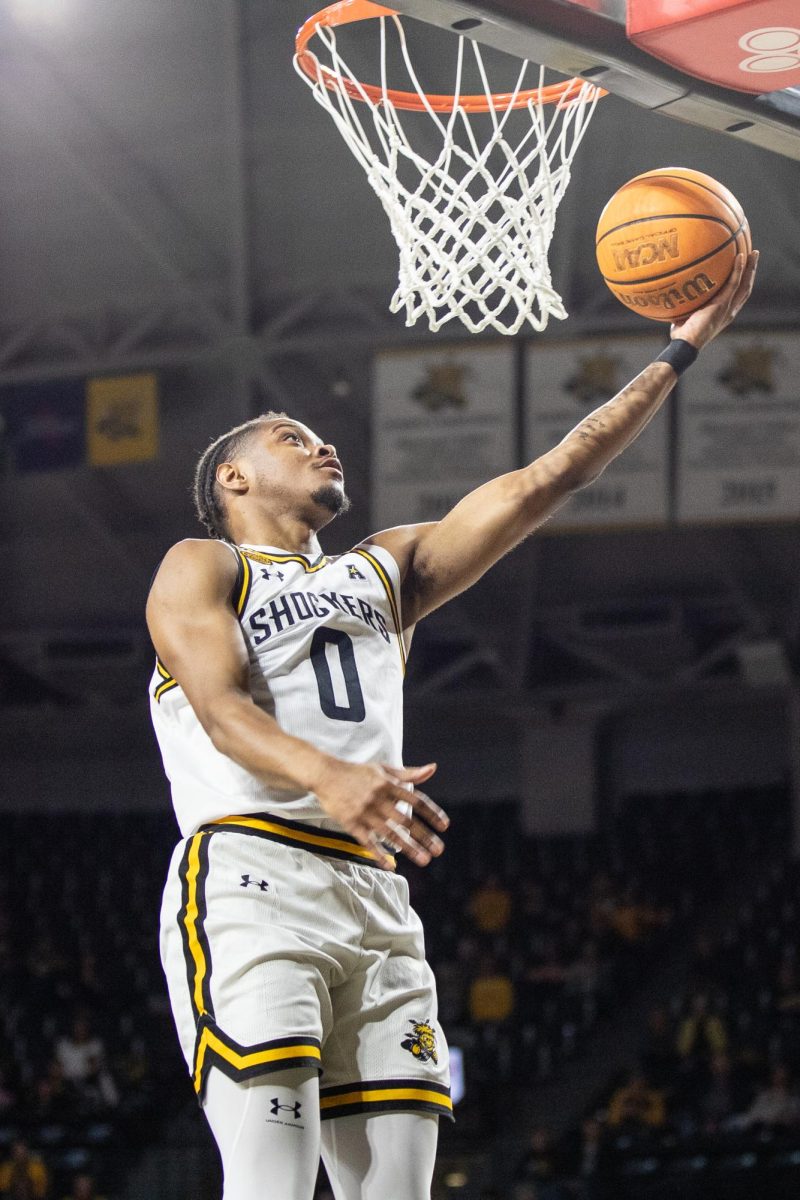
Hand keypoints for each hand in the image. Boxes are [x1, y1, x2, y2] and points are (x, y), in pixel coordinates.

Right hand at [311, 758, 447, 867]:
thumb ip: (408, 773)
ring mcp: (365, 812)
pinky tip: (390, 866)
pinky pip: (367, 842)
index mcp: (388, 784)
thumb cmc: (357, 772)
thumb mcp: (383, 769)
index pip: (416, 800)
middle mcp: (379, 799)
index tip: (444, 826)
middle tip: (439, 850)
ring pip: (390, 834)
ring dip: (409, 848)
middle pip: (406, 821)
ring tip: (424, 860)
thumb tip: (432, 769)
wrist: (326, 774)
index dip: (431, 813)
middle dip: (424, 836)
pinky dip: (379, 854)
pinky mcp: (351, 823)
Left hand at [669, 249, 758, 350]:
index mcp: (724, 314)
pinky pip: (734, 283)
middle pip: (746, 288)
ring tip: (754, 252)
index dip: (742, 282)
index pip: (737, 295)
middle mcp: (730, 311)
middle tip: (754, 255)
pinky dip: (738, 269)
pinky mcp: (723, 304)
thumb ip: (686, 305)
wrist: (685, 345)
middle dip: (751, 271)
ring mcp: (728, 308)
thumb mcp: (685, 316)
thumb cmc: (681, 336)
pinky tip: (740, 256)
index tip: (743, 268)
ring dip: (750, 267)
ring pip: (745, 284)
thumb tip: (675, 292)